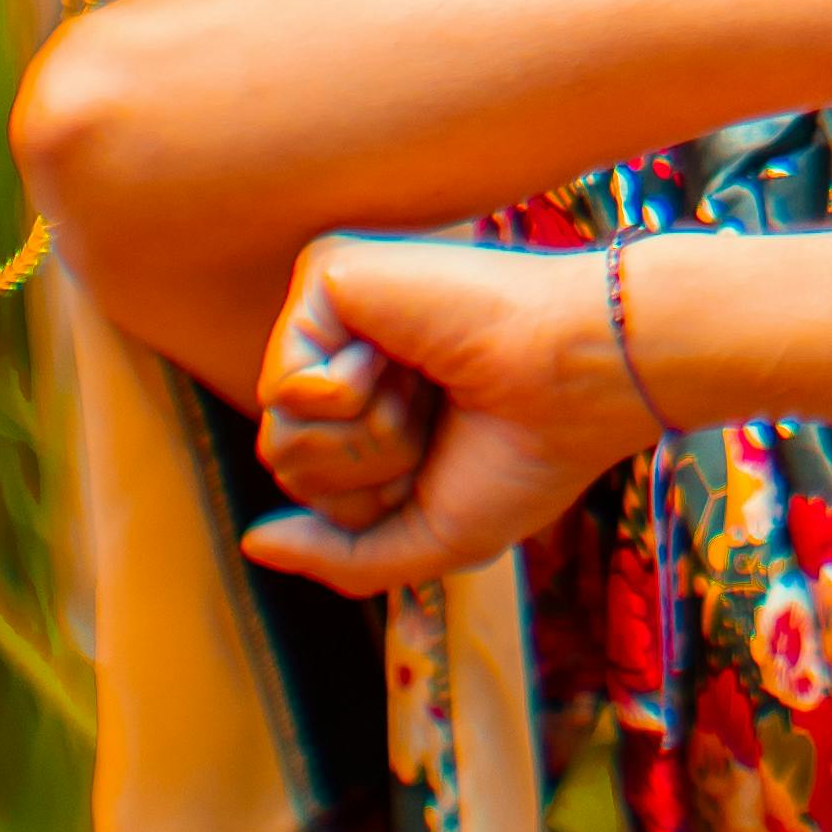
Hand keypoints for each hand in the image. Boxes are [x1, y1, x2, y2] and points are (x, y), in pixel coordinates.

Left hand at [238, 231, 656, 598]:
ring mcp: (334, 314)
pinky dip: (353, 395)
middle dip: (365, 473)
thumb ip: (339, 556)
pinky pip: (285, 385)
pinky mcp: (327, 275)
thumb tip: (253, 543)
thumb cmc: (526, 455)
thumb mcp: (428, 536)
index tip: (444, 457)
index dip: (371, 502)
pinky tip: (404, 354)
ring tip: (427, 385)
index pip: (309, 482)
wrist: (577, 382)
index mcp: (370, 403)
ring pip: (279, 430)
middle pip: (285, 459)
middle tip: (436, 420)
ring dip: (369, 437)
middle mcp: (345, 353)